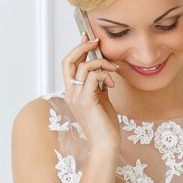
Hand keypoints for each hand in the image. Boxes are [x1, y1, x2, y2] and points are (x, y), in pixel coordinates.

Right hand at [61, 32, 120, 150]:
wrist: (106, 144)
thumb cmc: (105, 125)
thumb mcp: (101, 100)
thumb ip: (99, 85)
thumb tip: (103, 71)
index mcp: (72, 93)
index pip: (69, 65)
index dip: (77, 49)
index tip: (88, 38)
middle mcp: (70, 93)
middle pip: (69, 61)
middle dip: (83, 47)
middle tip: (97, 42)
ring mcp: (76, 97)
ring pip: (85, 67)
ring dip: (102, 64)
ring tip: (114, 70)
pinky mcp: (86, 101)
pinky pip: (93, 77)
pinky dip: (104, 75)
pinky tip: (112, 84)